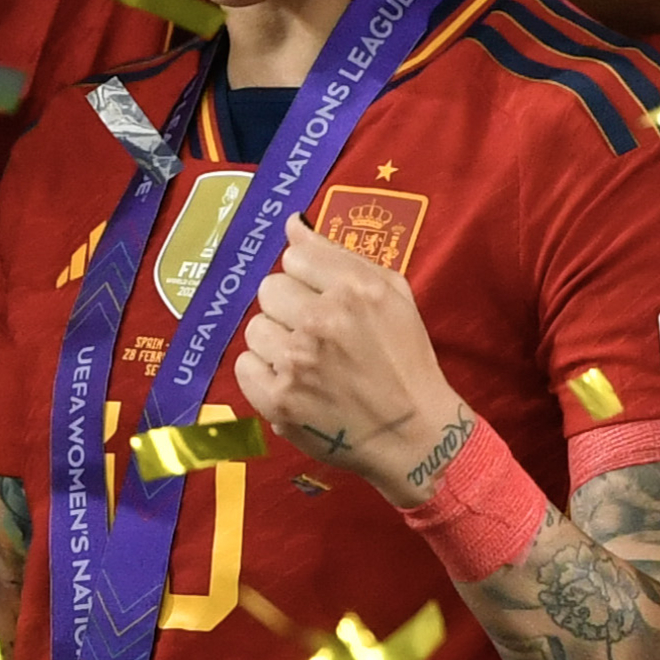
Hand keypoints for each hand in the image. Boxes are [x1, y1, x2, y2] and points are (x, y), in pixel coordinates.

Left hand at [235, 217, 465, 505]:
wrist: (414, 435)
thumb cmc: (404, 360)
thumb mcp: (391, 296)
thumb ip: (338, 255)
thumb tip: (291, 223)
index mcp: (355, 290)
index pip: (294, 257)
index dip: (308, 278)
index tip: (326, 299)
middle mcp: (322, 321)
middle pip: (269, 289)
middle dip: (289, 308)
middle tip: (317, 334)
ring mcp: (296, 362)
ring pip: (255, 328)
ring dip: (277, 342)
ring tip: (308, 362)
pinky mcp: (277, 400)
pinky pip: (245, 366)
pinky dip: (264, 375)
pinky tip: (294, 384)